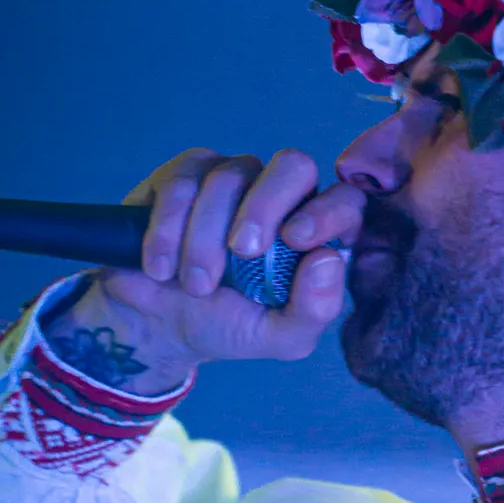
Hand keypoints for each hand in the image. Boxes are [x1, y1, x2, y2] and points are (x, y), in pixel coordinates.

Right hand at [43, 149, 364, 391]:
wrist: (157, 326)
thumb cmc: (227, 325)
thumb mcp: (277, 337)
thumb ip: (315, 310)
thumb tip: (328, 260)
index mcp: (315, 231)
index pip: (345, 200)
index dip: (327, 211)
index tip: (294, 238)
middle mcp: (281, 196)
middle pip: (293, 165)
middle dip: (265, 207)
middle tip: (241, 252)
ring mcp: (233, 178)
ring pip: (228, 178)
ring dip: (204, 238)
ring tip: (194, 285)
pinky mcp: (185, 174)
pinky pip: (181, 182)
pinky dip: (168, 228)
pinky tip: (160, 266)